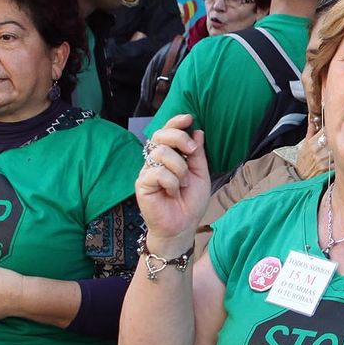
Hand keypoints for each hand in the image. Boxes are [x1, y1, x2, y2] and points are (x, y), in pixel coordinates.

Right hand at [137, 115, 211, 246]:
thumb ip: (198, 154)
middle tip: (192, 151)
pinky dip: (171, 182)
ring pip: (162, 153)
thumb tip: (198, 131)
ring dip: (180, 168)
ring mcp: (147, 171)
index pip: (167, 132)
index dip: (175, 122)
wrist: (182, 226)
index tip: (189, 118)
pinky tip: (172, 192)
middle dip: (179, 138)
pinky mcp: (142, 184)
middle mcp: (155, 161)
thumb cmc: (190, 202)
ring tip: (182, 183)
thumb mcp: (200, 174)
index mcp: (170, 156)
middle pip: (160, 136)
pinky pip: (158, 172)